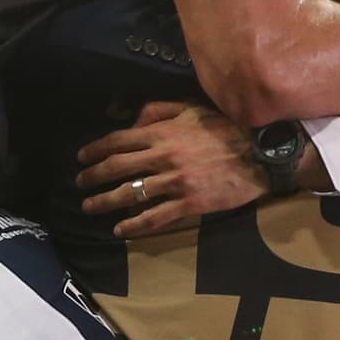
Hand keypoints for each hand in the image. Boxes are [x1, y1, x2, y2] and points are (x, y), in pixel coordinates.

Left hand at [76, 101, 269, 237]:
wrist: (260, 152)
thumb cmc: (227, 127)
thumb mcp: (191, 108)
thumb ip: (159, 110)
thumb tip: (130, 118)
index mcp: (162, 132)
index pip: (118, 140)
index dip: (94, 150)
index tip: (81, 158)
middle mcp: (163, 156)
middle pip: (117, 167)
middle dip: (92, 177)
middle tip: (79, 185)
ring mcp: (176, 181)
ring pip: (131, 193)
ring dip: (105, 202)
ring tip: (90, 207)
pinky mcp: (190, 203)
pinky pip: (155, 217)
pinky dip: (134, 226)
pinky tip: (120, 231)